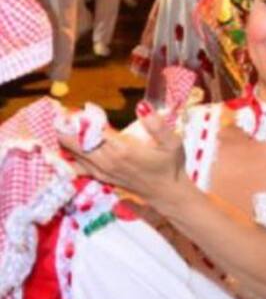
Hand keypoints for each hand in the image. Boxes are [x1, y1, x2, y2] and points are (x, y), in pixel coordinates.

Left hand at [58, 107, 186, 205]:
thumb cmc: (170, 165)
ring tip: (61, 125)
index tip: (75, 109)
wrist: (167, 192)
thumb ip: (157, 125)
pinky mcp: (101, 176)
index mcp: (122, 150)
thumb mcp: (172, 142)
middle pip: (77, 143)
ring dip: (66, 140)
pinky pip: (77, 166)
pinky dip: (68, 156)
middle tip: (63, 115)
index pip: (93, 132)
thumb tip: (141, 105)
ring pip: (74, 154)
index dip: (82, 120)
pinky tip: (63, 149)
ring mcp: (102, 171)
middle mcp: (108, 161)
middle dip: (67, 128)